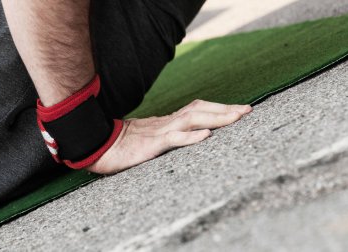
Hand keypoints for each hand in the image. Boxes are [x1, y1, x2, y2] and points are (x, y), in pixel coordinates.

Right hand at [87, 100, 252, 173]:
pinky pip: (173, 138)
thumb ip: (169, 136)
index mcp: (169, 122)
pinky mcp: (152, 144)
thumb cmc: (125, 144)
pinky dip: (191, 136)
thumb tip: (189, 136)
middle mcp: (168, 123)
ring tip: (237, 117)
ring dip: (216, 117)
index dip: (219, 109)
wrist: (100, 144)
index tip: (238, 110)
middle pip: (201, 110)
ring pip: (192, 119)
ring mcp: (160, 132)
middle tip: (248, 109)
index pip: (198, 110)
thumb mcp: (152, 138)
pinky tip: (207, 135)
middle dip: (225, 109)